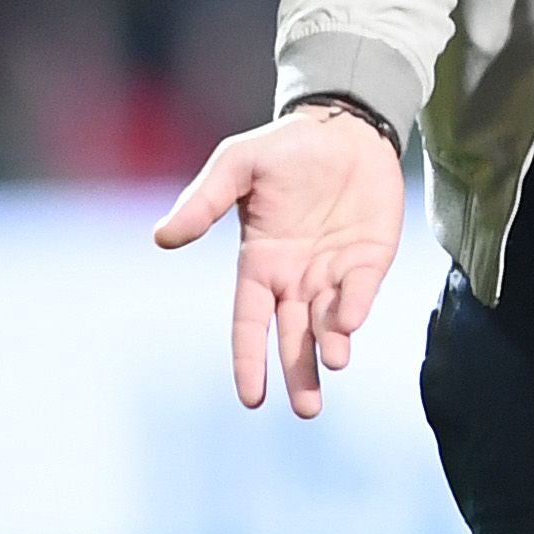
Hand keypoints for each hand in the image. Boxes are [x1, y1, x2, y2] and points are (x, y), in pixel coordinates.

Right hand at [154, 105, 406, 415]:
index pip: (249, 323)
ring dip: (329, 348)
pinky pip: (361, 290)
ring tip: (331, 366)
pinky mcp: (371, 257)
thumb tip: (162, 238)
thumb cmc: (284, 146)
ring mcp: (335, 270)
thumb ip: (203, 201)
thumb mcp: (236, 165)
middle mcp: (297, 277)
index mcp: (259, 264)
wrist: (344, 124)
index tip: (251, 398)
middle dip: (299, 372)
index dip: (249, 360)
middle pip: (293, 336)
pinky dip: (354, 307)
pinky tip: (348, 324)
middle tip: (307, 409)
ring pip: (330, 323)